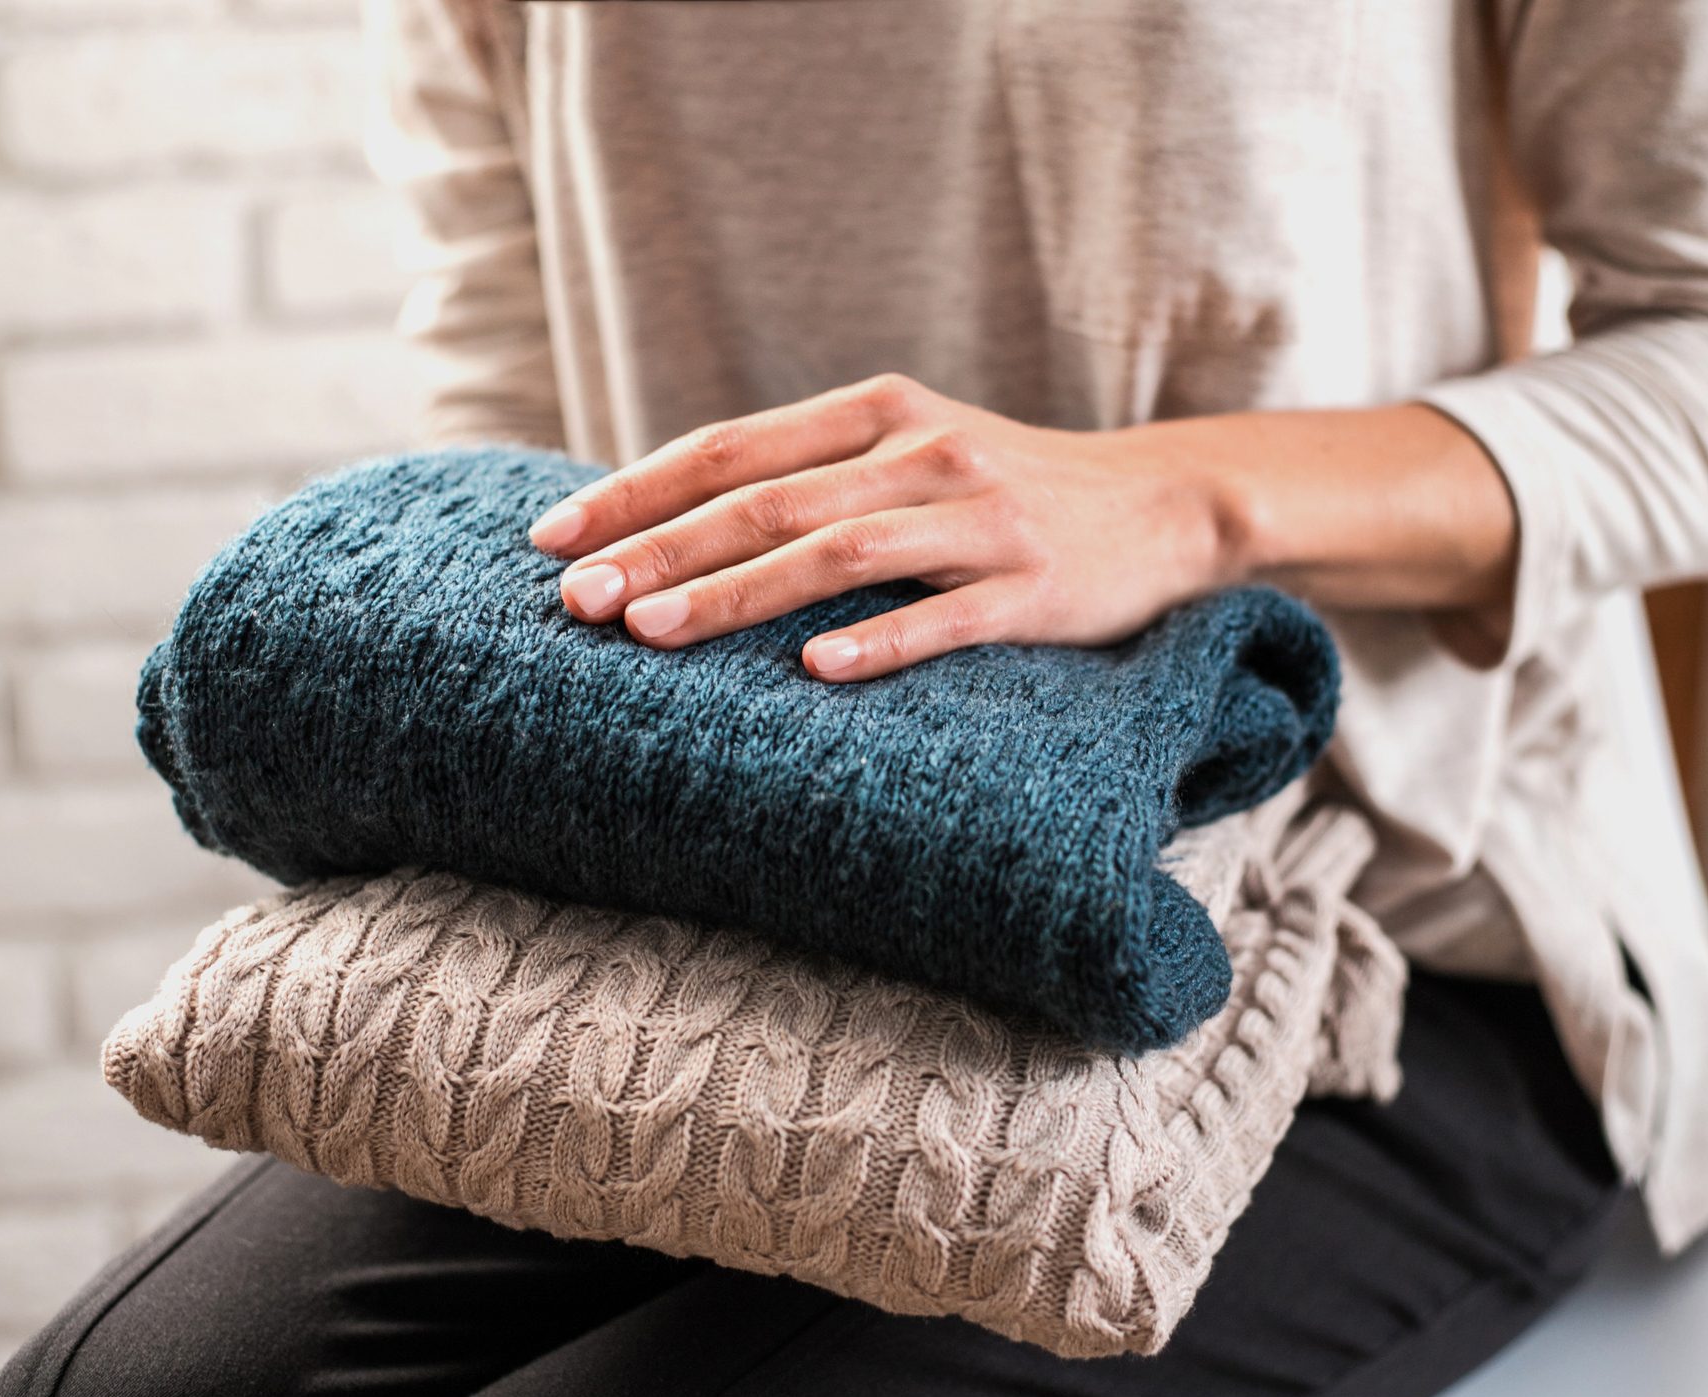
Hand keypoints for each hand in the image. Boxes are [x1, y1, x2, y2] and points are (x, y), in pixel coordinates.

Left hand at [526, 373, 1236, 680]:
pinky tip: (814, 673)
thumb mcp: (907, 450)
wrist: (1158, 503)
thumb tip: (670, 520)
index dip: (635, 491)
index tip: (550, 537)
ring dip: (736, 594)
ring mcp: (978, 518)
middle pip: (766, 501)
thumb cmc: (1003, 487)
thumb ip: (809, 473)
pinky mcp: (1031, 586)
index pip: (729, 449)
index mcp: (876, 411)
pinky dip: (878, 642)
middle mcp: (920, 451)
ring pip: (837, 554)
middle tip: (575, 600)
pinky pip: (944, 617)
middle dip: (658, 550)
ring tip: (652, 633)